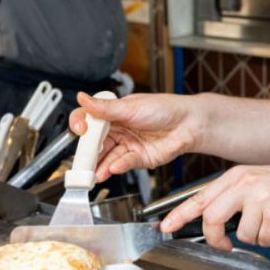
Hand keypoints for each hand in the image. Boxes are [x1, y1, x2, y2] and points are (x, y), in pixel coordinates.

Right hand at [70, 91, 204, 180]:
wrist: (189, 123)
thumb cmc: (164, 108)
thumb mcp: (132, 107)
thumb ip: (105, 108)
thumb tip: (82, 97)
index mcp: (112, 113)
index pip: (88, 119)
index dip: (80, 124)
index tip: (80, 129)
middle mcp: (117, 130)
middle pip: (95, 142)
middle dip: (87, 152)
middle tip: (81, 160)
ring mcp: (127, 145)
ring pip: (107, 156)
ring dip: (100, 165)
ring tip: (94, 172)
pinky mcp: (138, 158)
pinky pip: (124, 163)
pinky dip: (117, 166)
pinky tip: (114, 167)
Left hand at [160, 165, 269, 249]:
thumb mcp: (257, 183)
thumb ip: (233, 197)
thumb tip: (212, 218)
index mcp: (238, 176)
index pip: (201, 196)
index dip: (180, 214)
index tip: (166, 226)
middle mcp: (246, 184)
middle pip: (212, 218)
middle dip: (215, 238)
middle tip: (224, 244)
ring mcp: (261, 198)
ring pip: (241, 234)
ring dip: (255, 236)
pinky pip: (262, 240)